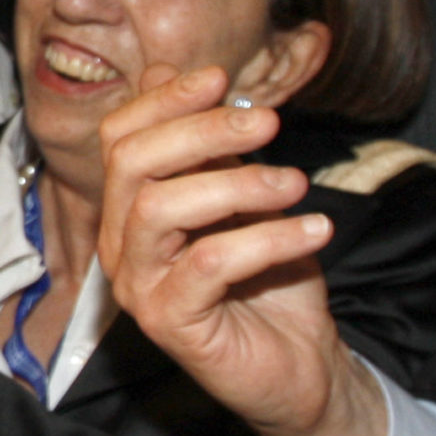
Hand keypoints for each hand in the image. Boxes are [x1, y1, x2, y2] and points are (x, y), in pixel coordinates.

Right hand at [97, 64, 385, 435]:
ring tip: (296, 184)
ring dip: (237, 184)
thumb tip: (171, 73)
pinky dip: (270, 239)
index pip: (120, 139)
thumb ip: (209, 146)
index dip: (166, 101)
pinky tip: (315, 230)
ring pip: (159, 210)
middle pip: (131, 164)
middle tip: (268, 124)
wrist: (300, 362)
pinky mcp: (170, 323)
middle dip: (201, 130)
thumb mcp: (245, 195)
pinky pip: (210, 264)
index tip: (223, 79)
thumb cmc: (270, 279)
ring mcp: (139, 287)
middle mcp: (122, 247)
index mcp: (131, 210)